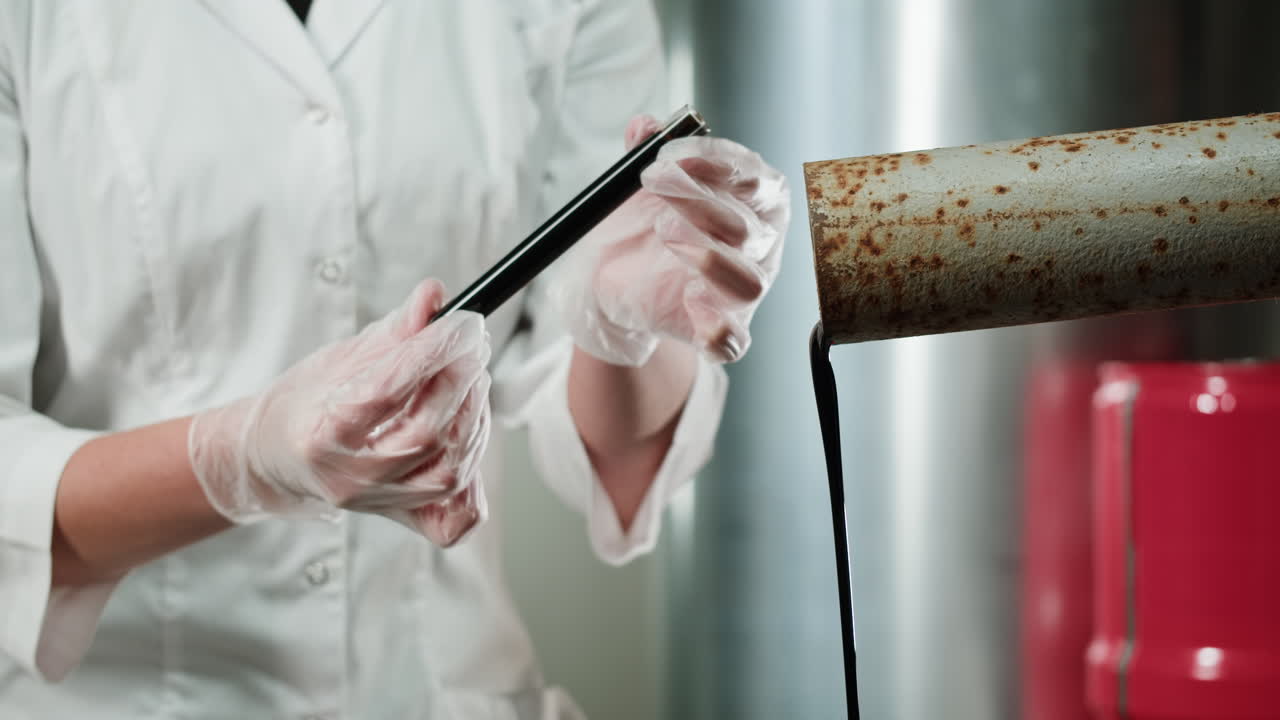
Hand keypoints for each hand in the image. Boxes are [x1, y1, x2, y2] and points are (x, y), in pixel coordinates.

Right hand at [188, 279, 490, 545]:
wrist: (276, 458)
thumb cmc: (307, 404)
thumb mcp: (340, 359)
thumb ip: (393, 331)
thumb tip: (435, 295)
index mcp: (320, 433)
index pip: (387, 390)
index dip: (431, 351)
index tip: (461, 323)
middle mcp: (349, 478)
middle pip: (425, 433)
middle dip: (461, 381)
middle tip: (474, 346)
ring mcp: (376, 504)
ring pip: (448, 471)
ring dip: (474, 416)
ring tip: (473, 378)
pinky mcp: (399, 519)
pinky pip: (453, 516)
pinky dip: (474, 478)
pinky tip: (468, 434)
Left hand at [556, 115, 788, 366]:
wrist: (617, 279)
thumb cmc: (644, 224)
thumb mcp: (638, 185)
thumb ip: (643, 154)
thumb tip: (643, 125)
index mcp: (754, 202)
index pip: (756, 178)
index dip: (716, 162)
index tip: (670, 154)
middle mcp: (760, 245)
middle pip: (748, 227)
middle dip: (699, 201)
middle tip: (653, 184)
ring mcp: (744, 290)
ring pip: (749, 282)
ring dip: (708, 256)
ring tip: (664, 232)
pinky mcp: (721, 331)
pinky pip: (732, 339)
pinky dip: (716, 327)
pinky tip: (690, 304)